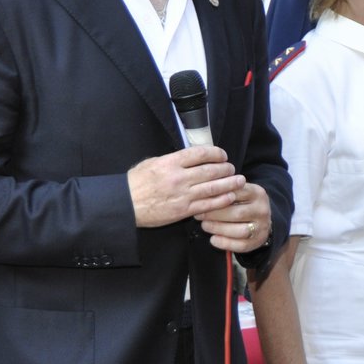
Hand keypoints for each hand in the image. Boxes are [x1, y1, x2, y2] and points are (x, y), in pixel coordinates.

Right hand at [128, 146, 242, 227]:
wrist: (125, 205)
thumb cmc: (136, 183)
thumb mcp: (152, 163)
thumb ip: (172, 160)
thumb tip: (191, 156)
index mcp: (170, 163)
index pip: (200, 153)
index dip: (216, 153)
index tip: (222, 155)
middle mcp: (178, 177)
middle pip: (211, 170)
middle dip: (226, 168)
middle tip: (232, 169)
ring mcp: (182, 195)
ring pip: (213, 187)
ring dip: (230, 183)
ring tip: (239, 180)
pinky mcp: (184, 210)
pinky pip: (208, 205)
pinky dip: (222, 200)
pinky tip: (230, 196)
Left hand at [198, 181, 271, 252]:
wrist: (260, 219)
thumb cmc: (242, 202)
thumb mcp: (238, 191)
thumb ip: (224, 190)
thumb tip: (202, 192)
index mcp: (257, 193)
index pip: (235, 194)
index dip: (215, 197)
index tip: (200, 200)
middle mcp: (262, 210)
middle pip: (237, 214)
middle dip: (214, 215)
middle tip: (199, 215)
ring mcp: (262, 227)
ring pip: (240, 231)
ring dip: (218, 229)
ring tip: (205, 225)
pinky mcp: (258, 241)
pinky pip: (241, 245)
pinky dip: (225, 243)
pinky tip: (213, 239)